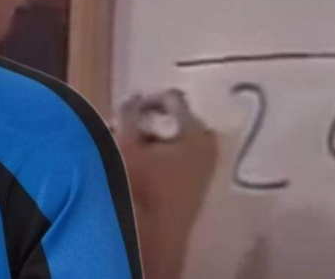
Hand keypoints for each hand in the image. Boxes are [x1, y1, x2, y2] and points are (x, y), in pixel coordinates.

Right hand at [115, 90, 217, 278]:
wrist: (155, 239)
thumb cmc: (143, 185)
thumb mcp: (128, 142)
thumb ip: (129, 113)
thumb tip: (133, 96)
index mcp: (196, 131)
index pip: (173, 98)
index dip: (149, 98)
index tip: (128, 108)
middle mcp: (208, 146)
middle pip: (175, 120)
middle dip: (150, 121)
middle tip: (127, 127)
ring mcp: (206, 169)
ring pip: (176, 140)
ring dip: (152, 138)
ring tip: (128, 146)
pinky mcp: (197, 187)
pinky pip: (179, 158)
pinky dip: (161, 155)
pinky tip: (140, 164)